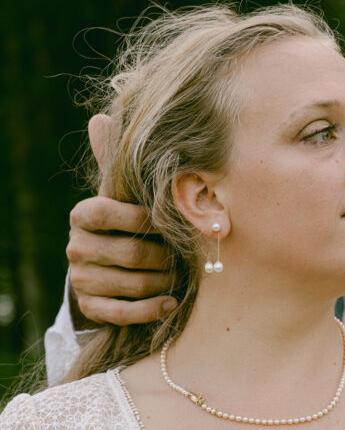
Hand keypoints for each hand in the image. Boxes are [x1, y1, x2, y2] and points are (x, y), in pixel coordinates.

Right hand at [66, 115, 175, 327]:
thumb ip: (119, 163)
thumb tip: (100, 117)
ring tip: (182, 278)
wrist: (116, 269)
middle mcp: (75, 247)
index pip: (106, 210)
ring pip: (131, 283)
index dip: (140, 218)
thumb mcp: (128, 196)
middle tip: (184, 256)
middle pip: (129, 252)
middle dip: (164, 256)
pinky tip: (172, 303)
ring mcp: (81, 279)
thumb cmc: (133, 225)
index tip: (166, 222)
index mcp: (83, 215)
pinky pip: (123, 312)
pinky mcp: (90, 307)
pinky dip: (152, 309)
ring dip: (164, 282)